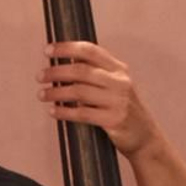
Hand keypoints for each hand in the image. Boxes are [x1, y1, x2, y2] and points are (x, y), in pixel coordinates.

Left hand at [38, 41, 159, 158]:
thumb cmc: (123, 110)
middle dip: (56, 72)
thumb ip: (96, 74)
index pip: (90, 50)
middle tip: (40, 76)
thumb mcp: (116, 86)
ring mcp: (118, 101)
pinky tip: (52, 111)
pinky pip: (82, 114)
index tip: (47, 50)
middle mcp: (120, 82)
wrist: (146, 137)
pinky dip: (64, 112)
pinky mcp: (113, 120)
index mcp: (119, 69)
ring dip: (56, 93)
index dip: (66, 48)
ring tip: (41, 94)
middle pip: (81, 70)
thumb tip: (62, 64)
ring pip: (79, 92)